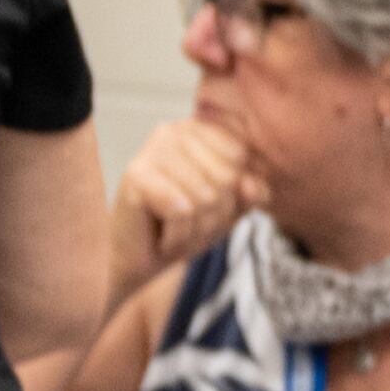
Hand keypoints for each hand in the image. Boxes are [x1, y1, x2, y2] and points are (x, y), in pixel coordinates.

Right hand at [113, 115, 266, 294]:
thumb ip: (250, 193)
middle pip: (225, 177)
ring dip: (195, 231)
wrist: (136, 261)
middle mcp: (173, 130)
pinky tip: (161, 238)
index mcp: (197, 129)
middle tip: (188, 226)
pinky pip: (182, 211)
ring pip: (206, 197)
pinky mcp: (136, 176)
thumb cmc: (181, 228)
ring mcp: (151, 150)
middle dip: (214, 217)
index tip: (205, 207)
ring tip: (174, 234)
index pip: (239, 155)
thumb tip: (253, 187)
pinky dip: (177, 237)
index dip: (233, 193)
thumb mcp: (228, 209)